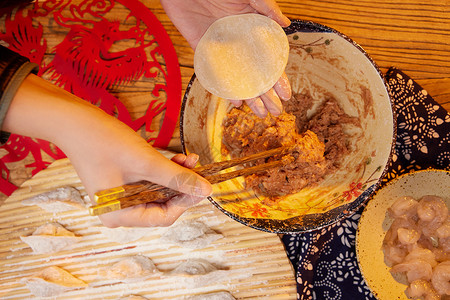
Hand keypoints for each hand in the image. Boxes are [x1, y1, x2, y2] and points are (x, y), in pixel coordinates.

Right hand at [97, 153, 207, 226]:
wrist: (75, 122)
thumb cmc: (104, 142)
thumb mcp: (146, 162)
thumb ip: (177, 177)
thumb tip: (206, 191)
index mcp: (120, 215)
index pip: (164, 217)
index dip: (186, 201)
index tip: (203, 185)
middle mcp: (120, 212)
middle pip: (162, 205)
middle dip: (182, 186)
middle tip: (198, 168)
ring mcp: (121, 199)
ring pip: (159, 192)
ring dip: (175, 176)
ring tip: (189, 158)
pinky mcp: (123, 185)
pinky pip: (150, 183)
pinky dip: (164, 171)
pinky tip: (178, 158)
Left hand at [161, 0, 291, 116]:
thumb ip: (266, 7)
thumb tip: (286, 24)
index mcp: (254, 30)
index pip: (270, 60)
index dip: (278, 78)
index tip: (286, 94)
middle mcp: (240, 44)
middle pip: (256, 75)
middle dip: (266, 94)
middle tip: (275, 112)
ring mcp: (223, 50)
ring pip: (239, 79)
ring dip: (249, 97)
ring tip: (259, 114)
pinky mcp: (204, 51)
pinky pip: (216, 75)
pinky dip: (225, 89)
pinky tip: (235, 102)